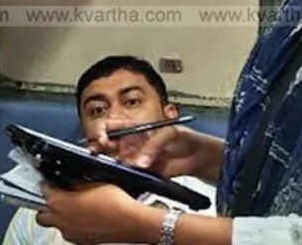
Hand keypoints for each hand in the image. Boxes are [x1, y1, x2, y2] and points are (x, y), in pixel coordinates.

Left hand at [36, 182, 153, 244]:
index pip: (43, 190)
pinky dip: (73, 226)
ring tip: (73, 208)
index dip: (47, 184)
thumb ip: (75, 183)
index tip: (51, 182)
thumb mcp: (92, 182)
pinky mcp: (81, 242)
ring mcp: (70, 234)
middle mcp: (60, 221)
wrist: (130, 222)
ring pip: (56, 226)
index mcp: (59, 203)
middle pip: (41, 215)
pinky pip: (70, 233)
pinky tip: (85, 218)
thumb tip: (70, 182)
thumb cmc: (114, 202)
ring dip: (60, 217)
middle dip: (46, 206)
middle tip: (56, 197)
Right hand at [89, 118, 205, 177]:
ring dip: (115, 162)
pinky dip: (127, 174)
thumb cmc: (185, 138)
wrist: (198, 157)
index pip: (114, 126)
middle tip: (103, 151)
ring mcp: (137, 157)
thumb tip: (140, 160)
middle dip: (104, 147)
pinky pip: (131, 174)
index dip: (105, 131)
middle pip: (111, 144)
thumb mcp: (169, 133)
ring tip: (118, 162)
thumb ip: (153, 145)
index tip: (103, 137)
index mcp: (136, 127)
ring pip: (118, 160)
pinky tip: (128, 172)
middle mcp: (133, 143)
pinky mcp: (143, 172)